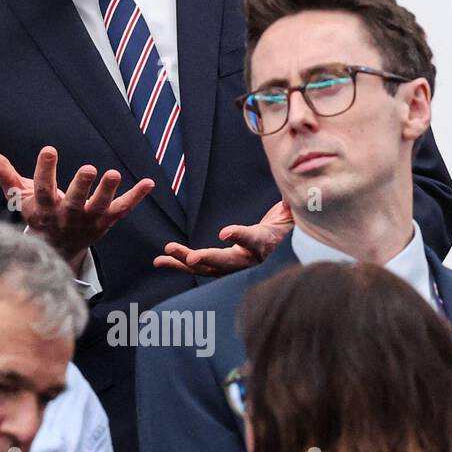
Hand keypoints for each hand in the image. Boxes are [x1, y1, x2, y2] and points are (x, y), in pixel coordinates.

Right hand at [0, 147, 154, 269]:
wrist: (57, 250)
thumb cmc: (38, 215)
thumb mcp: (20, 197)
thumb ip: (6, 175)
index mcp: (44, 209)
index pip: (43, 189)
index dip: (45, 170)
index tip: (49, 150)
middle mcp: (67, 216)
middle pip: (75, 201)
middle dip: (82, 186)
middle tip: (90, 169)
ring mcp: (88, 220)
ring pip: (100, 206)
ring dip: (108, 191)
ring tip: (114, 173)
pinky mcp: (106, 221)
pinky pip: (123, 209)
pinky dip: (136, 197)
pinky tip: (149, 182)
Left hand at [154, 200, 293, 276]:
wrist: (280, 240)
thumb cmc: (283, 222)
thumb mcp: (289, 211)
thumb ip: (287, 202)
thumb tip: (292, 184)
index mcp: (266, 242)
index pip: (254, 239)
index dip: (240, 236)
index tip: (225, 232)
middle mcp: (249, 258)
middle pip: (228, 262)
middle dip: (208, 259)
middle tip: (191, 258)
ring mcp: (233, 265)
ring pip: (208, 267)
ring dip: (185, 261)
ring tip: (166, 253)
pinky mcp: (219, 265)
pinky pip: (197, 267)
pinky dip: (178, 263)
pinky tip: (160, 261)